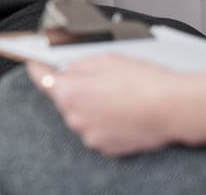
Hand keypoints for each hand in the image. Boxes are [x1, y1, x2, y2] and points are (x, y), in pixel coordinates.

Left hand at [28, 57, 180, 155]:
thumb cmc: (143, 82)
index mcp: (68, 91)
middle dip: (75, 87)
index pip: (39, 76)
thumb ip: (78, 64)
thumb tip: (68, 67)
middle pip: (63, 97)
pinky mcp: (104, 147)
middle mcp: (73, 116)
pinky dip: (104, 121)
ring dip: (91, 105)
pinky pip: (96, 129)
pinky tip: (122, 110)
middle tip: (98, 79)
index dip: (36, 66)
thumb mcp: (105, 58)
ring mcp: (89, 134)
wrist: (171, 108)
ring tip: (117, 95)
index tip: (34, 62)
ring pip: (80, 114)